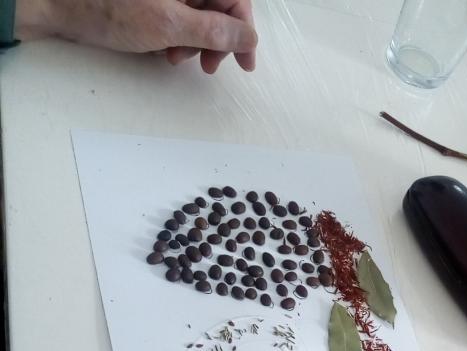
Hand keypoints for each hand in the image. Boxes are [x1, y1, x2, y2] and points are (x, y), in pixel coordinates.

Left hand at [15, 0, 257, 73]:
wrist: (57, 4)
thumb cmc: (106, 8)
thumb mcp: (168, 24)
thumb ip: (213, 31)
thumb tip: (247, 37)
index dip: (244, 29)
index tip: (245, 62)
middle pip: (218, 5)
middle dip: (216, 38)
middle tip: (207, 66)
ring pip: (199, 12)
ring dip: (196, 41)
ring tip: (175, 57)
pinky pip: (180, 14)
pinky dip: (178, 35)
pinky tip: (166, 49)